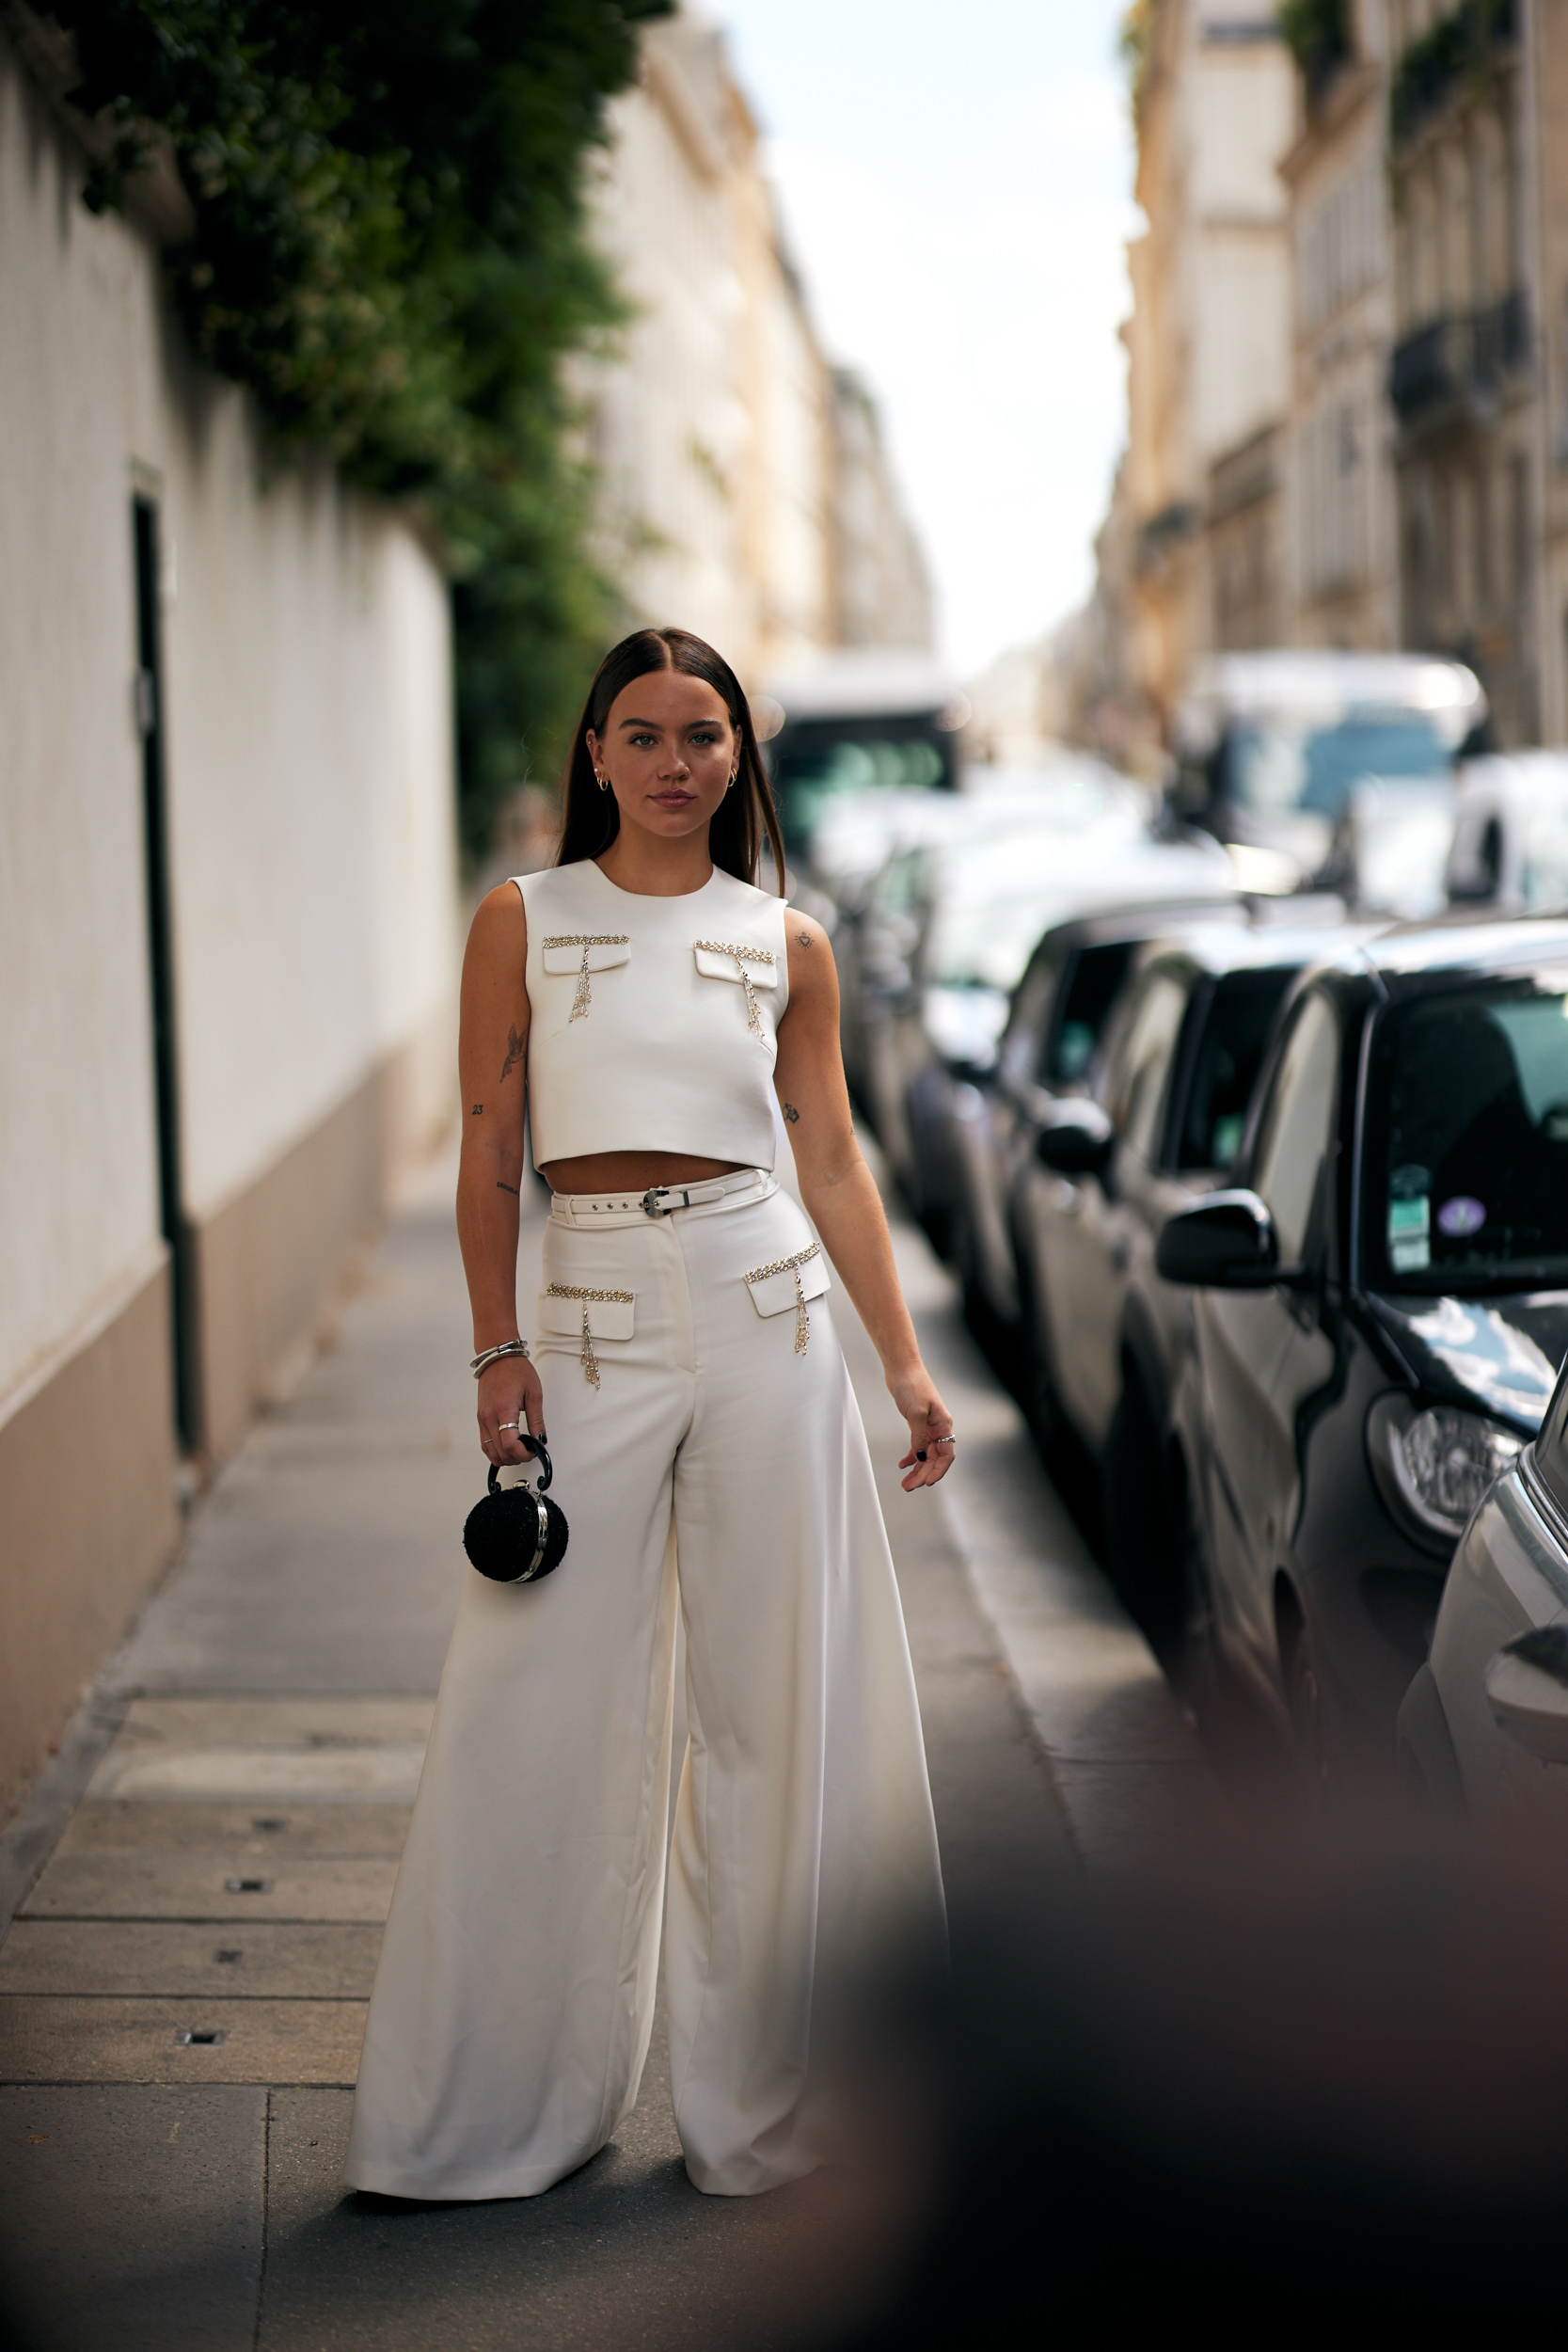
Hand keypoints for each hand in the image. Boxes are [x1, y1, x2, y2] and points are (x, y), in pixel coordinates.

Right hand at [477, 1354, 545, 1466]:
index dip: (522, 1454)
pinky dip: (494, 1450)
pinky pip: (484, 1442)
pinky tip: (506, 1448)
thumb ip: (537, 1420)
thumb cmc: (516, 1370)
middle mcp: (488, 1417)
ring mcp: (482, 1418)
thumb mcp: (534, 1394)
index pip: (509, 1444)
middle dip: (516, 1458)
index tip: (533, 1452)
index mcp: (504, 1410)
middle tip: (529, 1453)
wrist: (498, 1357)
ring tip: (519, 1452)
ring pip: (489, 1451)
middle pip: (499, 1451)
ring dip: (504, 1457)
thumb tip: (541, 1439)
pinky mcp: (480, 1417)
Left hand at [890, 1364, 955, 1490]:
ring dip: (916, 1469)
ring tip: (905, 1483)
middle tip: (908, 1486)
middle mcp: (938, 1428)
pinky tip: (902, 1464)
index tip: (927, 1483)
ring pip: (925, 1455)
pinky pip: (917, 1446)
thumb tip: (921, 1458)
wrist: (902, 1369)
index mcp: (944, 1425)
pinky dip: (911, 1457)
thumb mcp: (916, 1413)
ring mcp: (928, 1427)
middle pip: (934, 1459)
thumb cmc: (912, 1386)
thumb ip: (919, 1437)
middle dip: (923, 1474)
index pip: (947, 1455)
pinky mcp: (917, 1424)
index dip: (939, 1471)